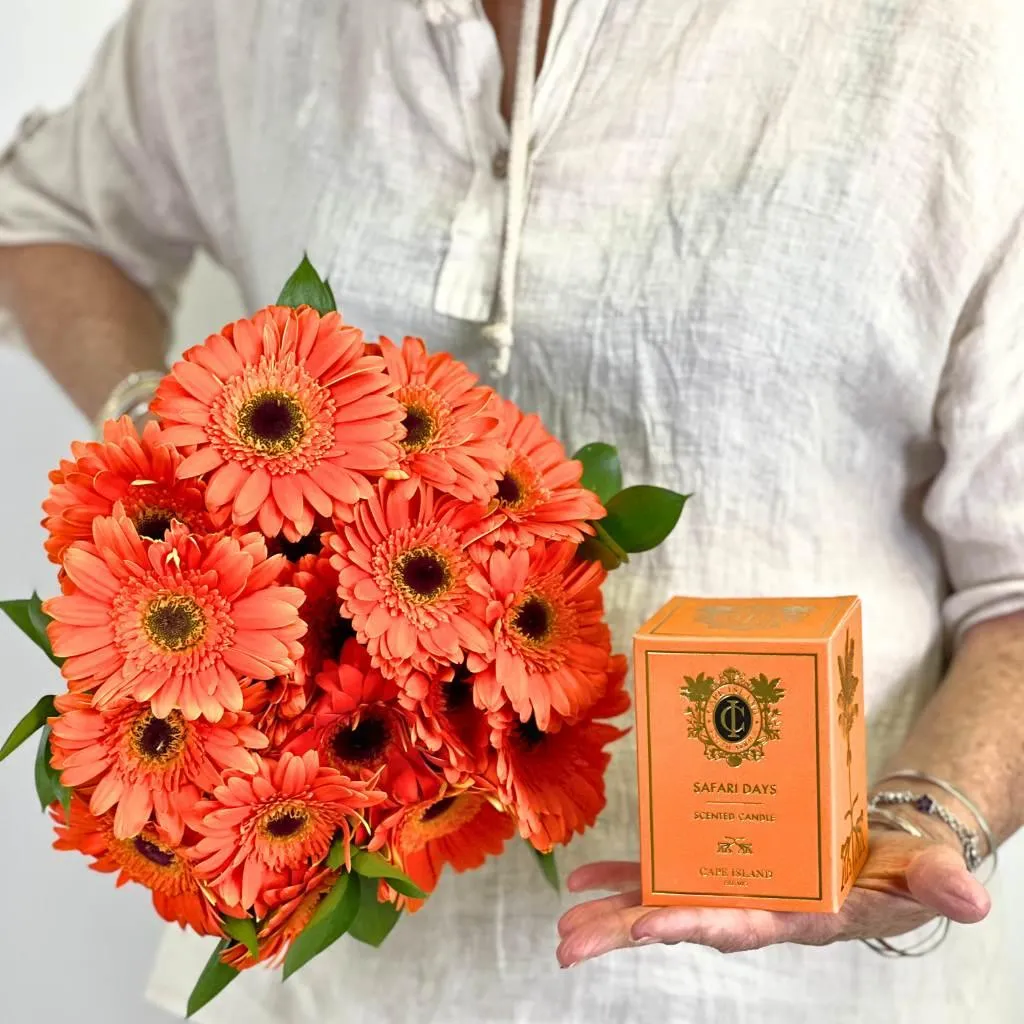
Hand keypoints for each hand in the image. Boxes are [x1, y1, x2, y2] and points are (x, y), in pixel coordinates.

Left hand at [556, 828, 990, 966]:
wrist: (880, 852)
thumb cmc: (898, 868)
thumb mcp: (922, 872)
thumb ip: (939, 883)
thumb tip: (973, 899)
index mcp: (796, 914)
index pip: (741, 925)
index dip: (695, 924)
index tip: (650, 925)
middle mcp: (753, 908)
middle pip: (684, 922)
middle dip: (627, 932)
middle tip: (571, 943)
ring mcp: (730, 888)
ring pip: (664, 901)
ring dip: (613, 912)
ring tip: (565, 925)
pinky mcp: (718, 868)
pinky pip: (665, 873)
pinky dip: (626, 874)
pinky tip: (587, 875)